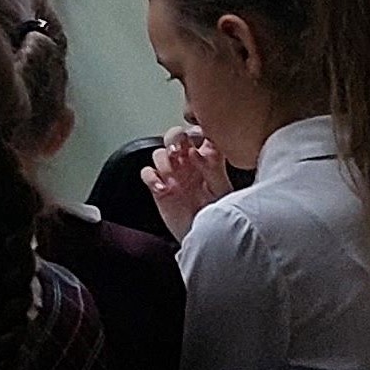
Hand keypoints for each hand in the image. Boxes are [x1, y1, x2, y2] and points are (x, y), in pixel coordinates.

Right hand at [144, 125, 230, 240]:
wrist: (206, 238)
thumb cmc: (218, 215)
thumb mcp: (223, 189)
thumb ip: (212, 168)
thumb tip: (196, 152)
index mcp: (207, 159)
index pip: (199, 134)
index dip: (197, 131)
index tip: (199, 137)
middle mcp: (188, 163)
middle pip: (175, 136)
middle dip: (174, 138)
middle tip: (178, 150)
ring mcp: (172, 174)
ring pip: (159, 153)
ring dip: (163, 160)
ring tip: (172, 174)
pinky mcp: (158, 187)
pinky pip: (147, 173)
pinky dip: (152, 178)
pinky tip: (164, 188)